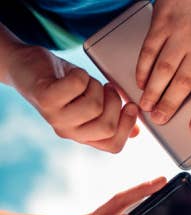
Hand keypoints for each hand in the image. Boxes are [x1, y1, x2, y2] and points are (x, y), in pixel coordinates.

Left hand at [6, 46, 138, 152]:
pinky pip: (77, 86)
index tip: (132, 106)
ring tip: (86, 82)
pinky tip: (74, 75)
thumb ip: (113, 118)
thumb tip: (137, 132)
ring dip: (96, 85)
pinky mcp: (45, 98)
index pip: (113, 145)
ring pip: (94, 105)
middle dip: (114, 101)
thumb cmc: (64, 84)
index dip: (128, 125)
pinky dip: (81, 74)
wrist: (28, 68)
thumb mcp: (93, 103)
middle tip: (107, 88)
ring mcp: (55, 117)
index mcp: (83, 135)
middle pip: (106, 126)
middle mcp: (68, 131)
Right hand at [137, 0, 190, 133]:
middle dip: (171, 104)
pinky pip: (149, 52)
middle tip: (160, 120)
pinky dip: (143, 69)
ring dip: (154, 91)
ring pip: (163, 69)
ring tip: (147, 108)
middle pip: (184, 82)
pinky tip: (140, 84)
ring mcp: (179, 36)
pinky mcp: (161, 26)